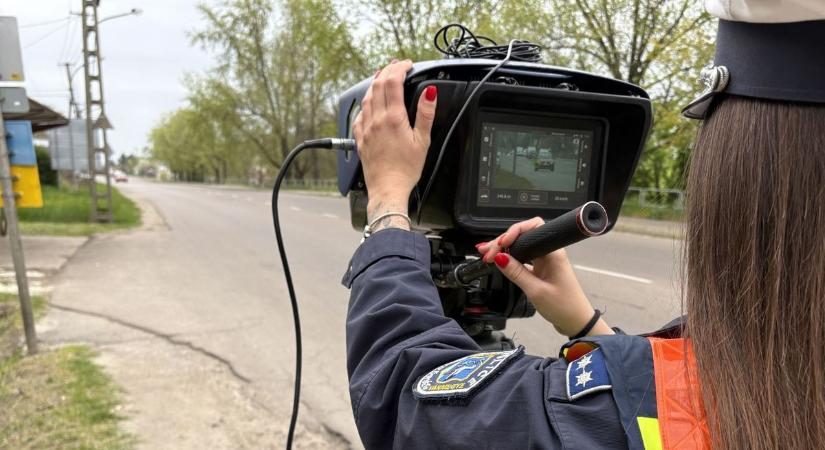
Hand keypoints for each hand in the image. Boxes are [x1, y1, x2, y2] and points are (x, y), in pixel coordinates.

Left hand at [352, 60, 437, 227]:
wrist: (388, 190)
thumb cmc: (406, 169)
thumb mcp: (422, 141)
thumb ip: (425, 114)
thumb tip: (430, 92)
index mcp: (394, 119)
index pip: (393, 82)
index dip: (400, 68)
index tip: (407, 65)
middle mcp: (376, 121)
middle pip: (377, 85)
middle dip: (387, 71)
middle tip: (395, 67)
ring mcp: (366, 129)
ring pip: (366, 98)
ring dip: (374, 84)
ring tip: (381, 78)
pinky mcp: (360, 139)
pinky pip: (359, 115)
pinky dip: (365, 103)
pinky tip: (369, 104)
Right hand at [478, 217, 613, 337]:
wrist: (576, 321)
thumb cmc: (564, 306)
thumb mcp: (536, 291)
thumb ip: (516, 273)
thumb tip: (499, 258)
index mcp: (553, 252)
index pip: (531, 228)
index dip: (513, 233)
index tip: (499, 245)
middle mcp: (549, 252)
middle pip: (523, 236)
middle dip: (503, 241)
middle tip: (486, 253)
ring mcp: (545, 260)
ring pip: (521, 247)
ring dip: (504, 250)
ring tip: (487, 255)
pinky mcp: (541, 268)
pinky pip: (523, 258)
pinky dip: (510, 259)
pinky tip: (498, 261)